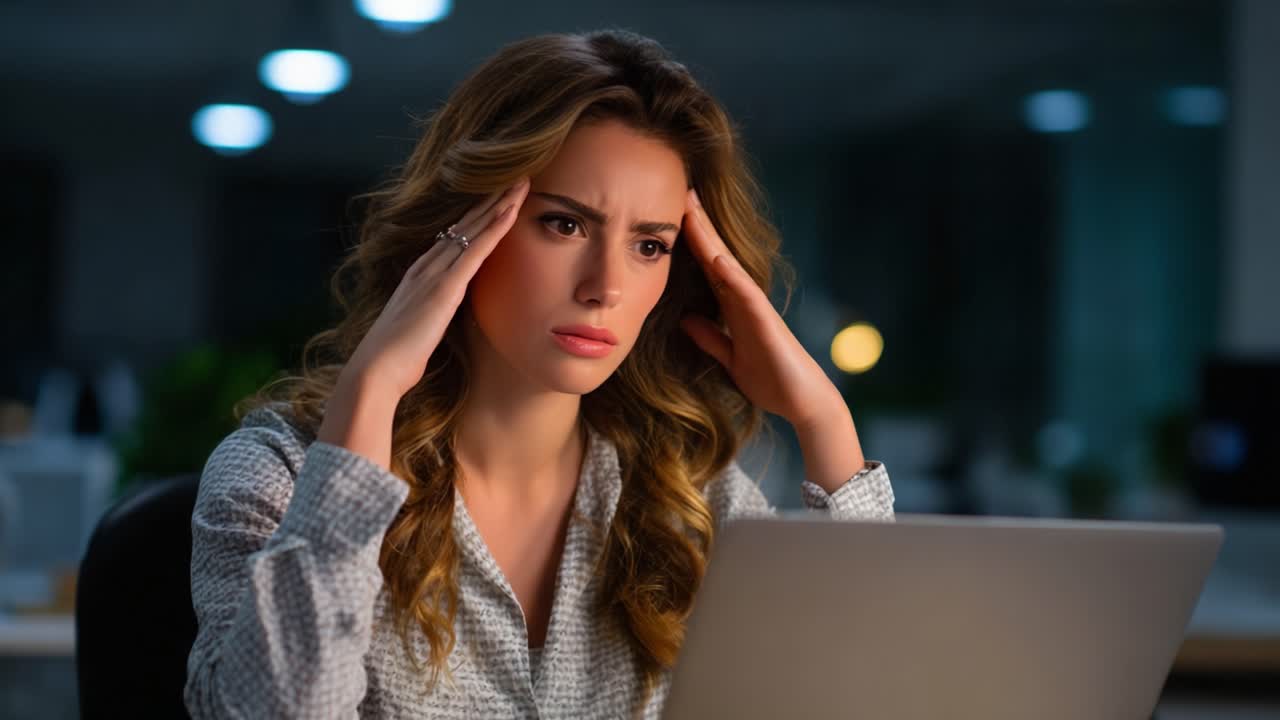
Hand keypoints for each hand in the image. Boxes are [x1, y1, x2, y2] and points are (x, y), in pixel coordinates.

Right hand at [347, 178, 529, 398]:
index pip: (454, 237)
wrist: (376, 370)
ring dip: (499, 204)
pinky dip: (495, 228)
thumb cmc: (396, 358)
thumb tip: (443, 317)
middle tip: (517, 176)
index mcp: (420, 275)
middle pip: (466, 224)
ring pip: (473, 229)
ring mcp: (435, 273)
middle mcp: (426, 266)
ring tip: (522, 182)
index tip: (498, 198)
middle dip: (492, 199)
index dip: (478, 216)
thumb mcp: (419, 328)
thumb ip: (433, 315)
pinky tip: (511, 211)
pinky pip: (476, 250)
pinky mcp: (445, 288)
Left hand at [677, 188, 842, 427]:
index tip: (670, 215)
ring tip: (693, 209)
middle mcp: (745, 300)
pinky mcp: (767, 324)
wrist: (803, 402)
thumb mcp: (729, 358)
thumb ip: (709, 338)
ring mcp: (757, 308)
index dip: (689, 242)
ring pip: (729, 266)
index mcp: (733, 307)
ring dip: (711, 238)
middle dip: (698, 225)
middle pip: (716, 256)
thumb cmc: (771, 380)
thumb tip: (685, 319)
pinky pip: (748, 296)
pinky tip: (717, 258)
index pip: (706, 268)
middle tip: (680, 190)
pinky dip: (732, 276)